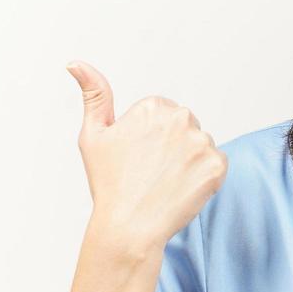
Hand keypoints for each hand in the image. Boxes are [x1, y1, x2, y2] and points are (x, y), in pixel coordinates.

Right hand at [66, 60, 228, 254]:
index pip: (163, 116)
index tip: (138, 159)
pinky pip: (215, 166)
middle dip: (172, 147)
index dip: (149, 140)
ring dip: (189, 162)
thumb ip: (93, 94)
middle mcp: (181, 117)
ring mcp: (202, 142)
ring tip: (165, 183)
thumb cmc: (108, 184)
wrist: (129, 227)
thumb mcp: (93, 135)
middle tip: (151, 173)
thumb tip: (75, 63)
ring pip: (200, 147)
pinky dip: (203, 178)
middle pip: (185, 128)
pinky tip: (182, 190)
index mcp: (154, 106)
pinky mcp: (217, 166)